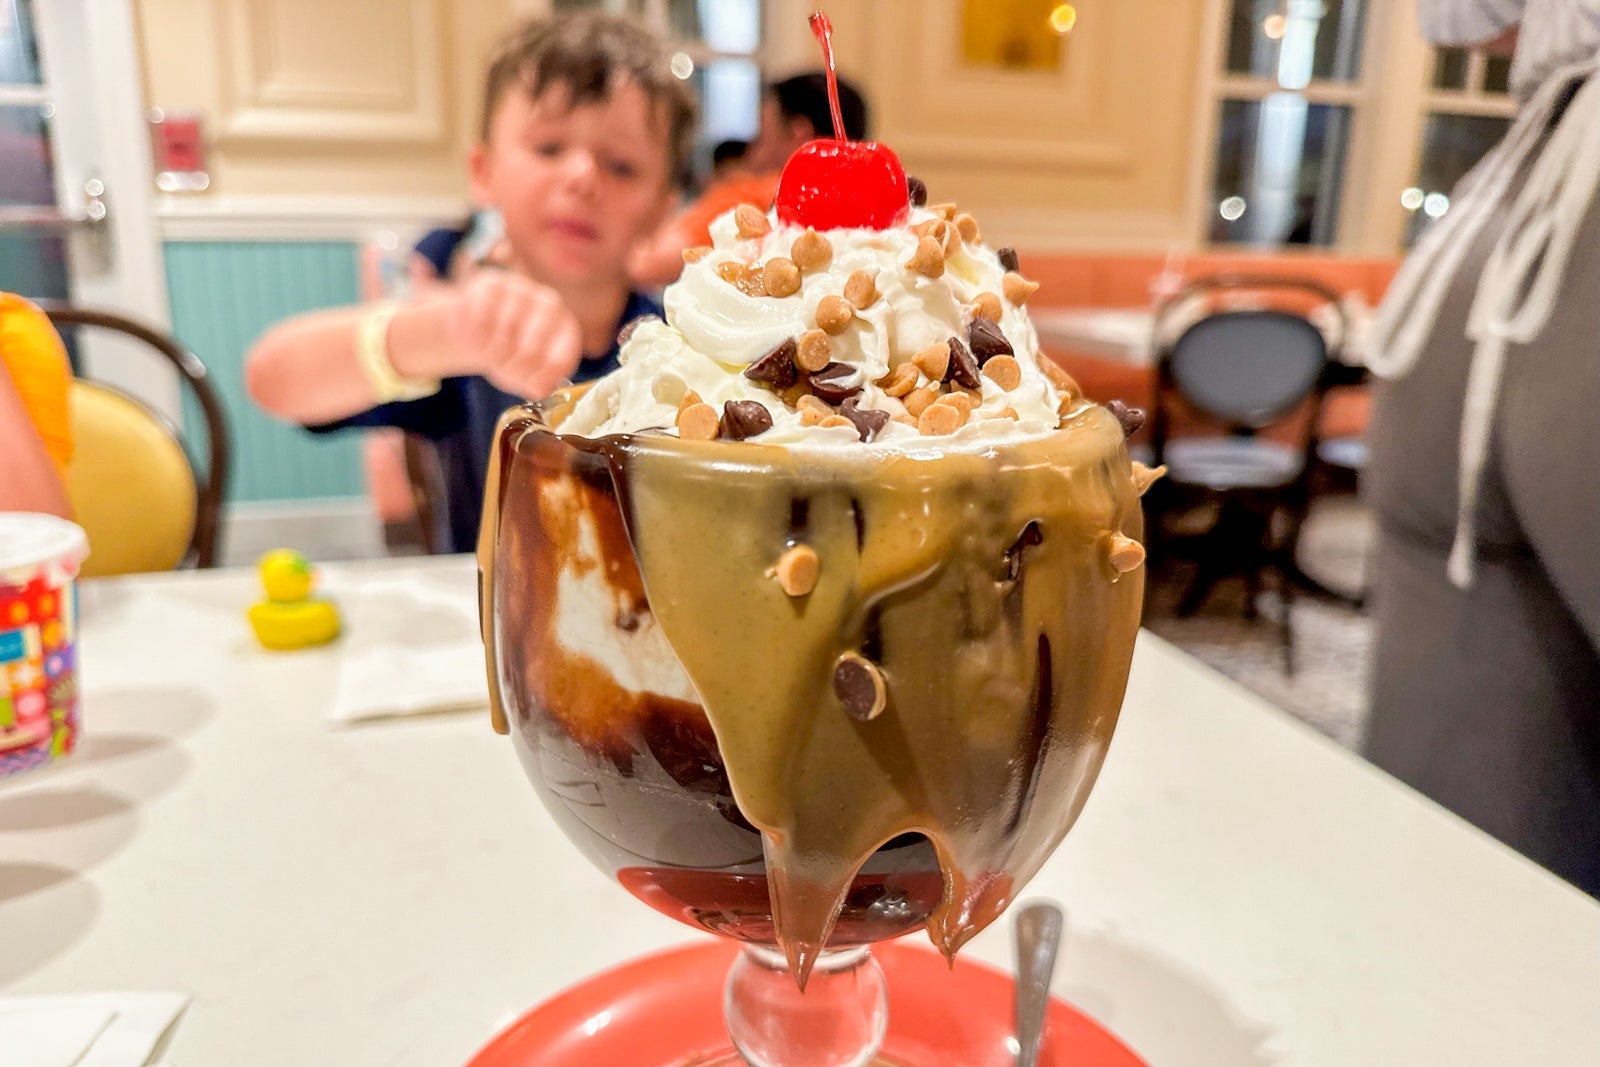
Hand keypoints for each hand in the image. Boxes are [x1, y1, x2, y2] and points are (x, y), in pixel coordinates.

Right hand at [450, 269, 581, 399]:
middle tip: (501, 368)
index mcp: (567, 331)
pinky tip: (475, 337)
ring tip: (488, 353)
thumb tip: (538, 389)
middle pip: (530, 351)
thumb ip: (538, 385)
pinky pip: (482, 318)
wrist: (479, 327)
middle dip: (510, 368)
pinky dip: (474, 335)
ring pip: (504, 334)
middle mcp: (551, 306)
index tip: (525, 383)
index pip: (559, 362)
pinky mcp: (495, 283)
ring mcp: (524, 291)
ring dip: (490, 353)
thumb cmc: (511, 353)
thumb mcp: (527, 375)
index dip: (537, 379)